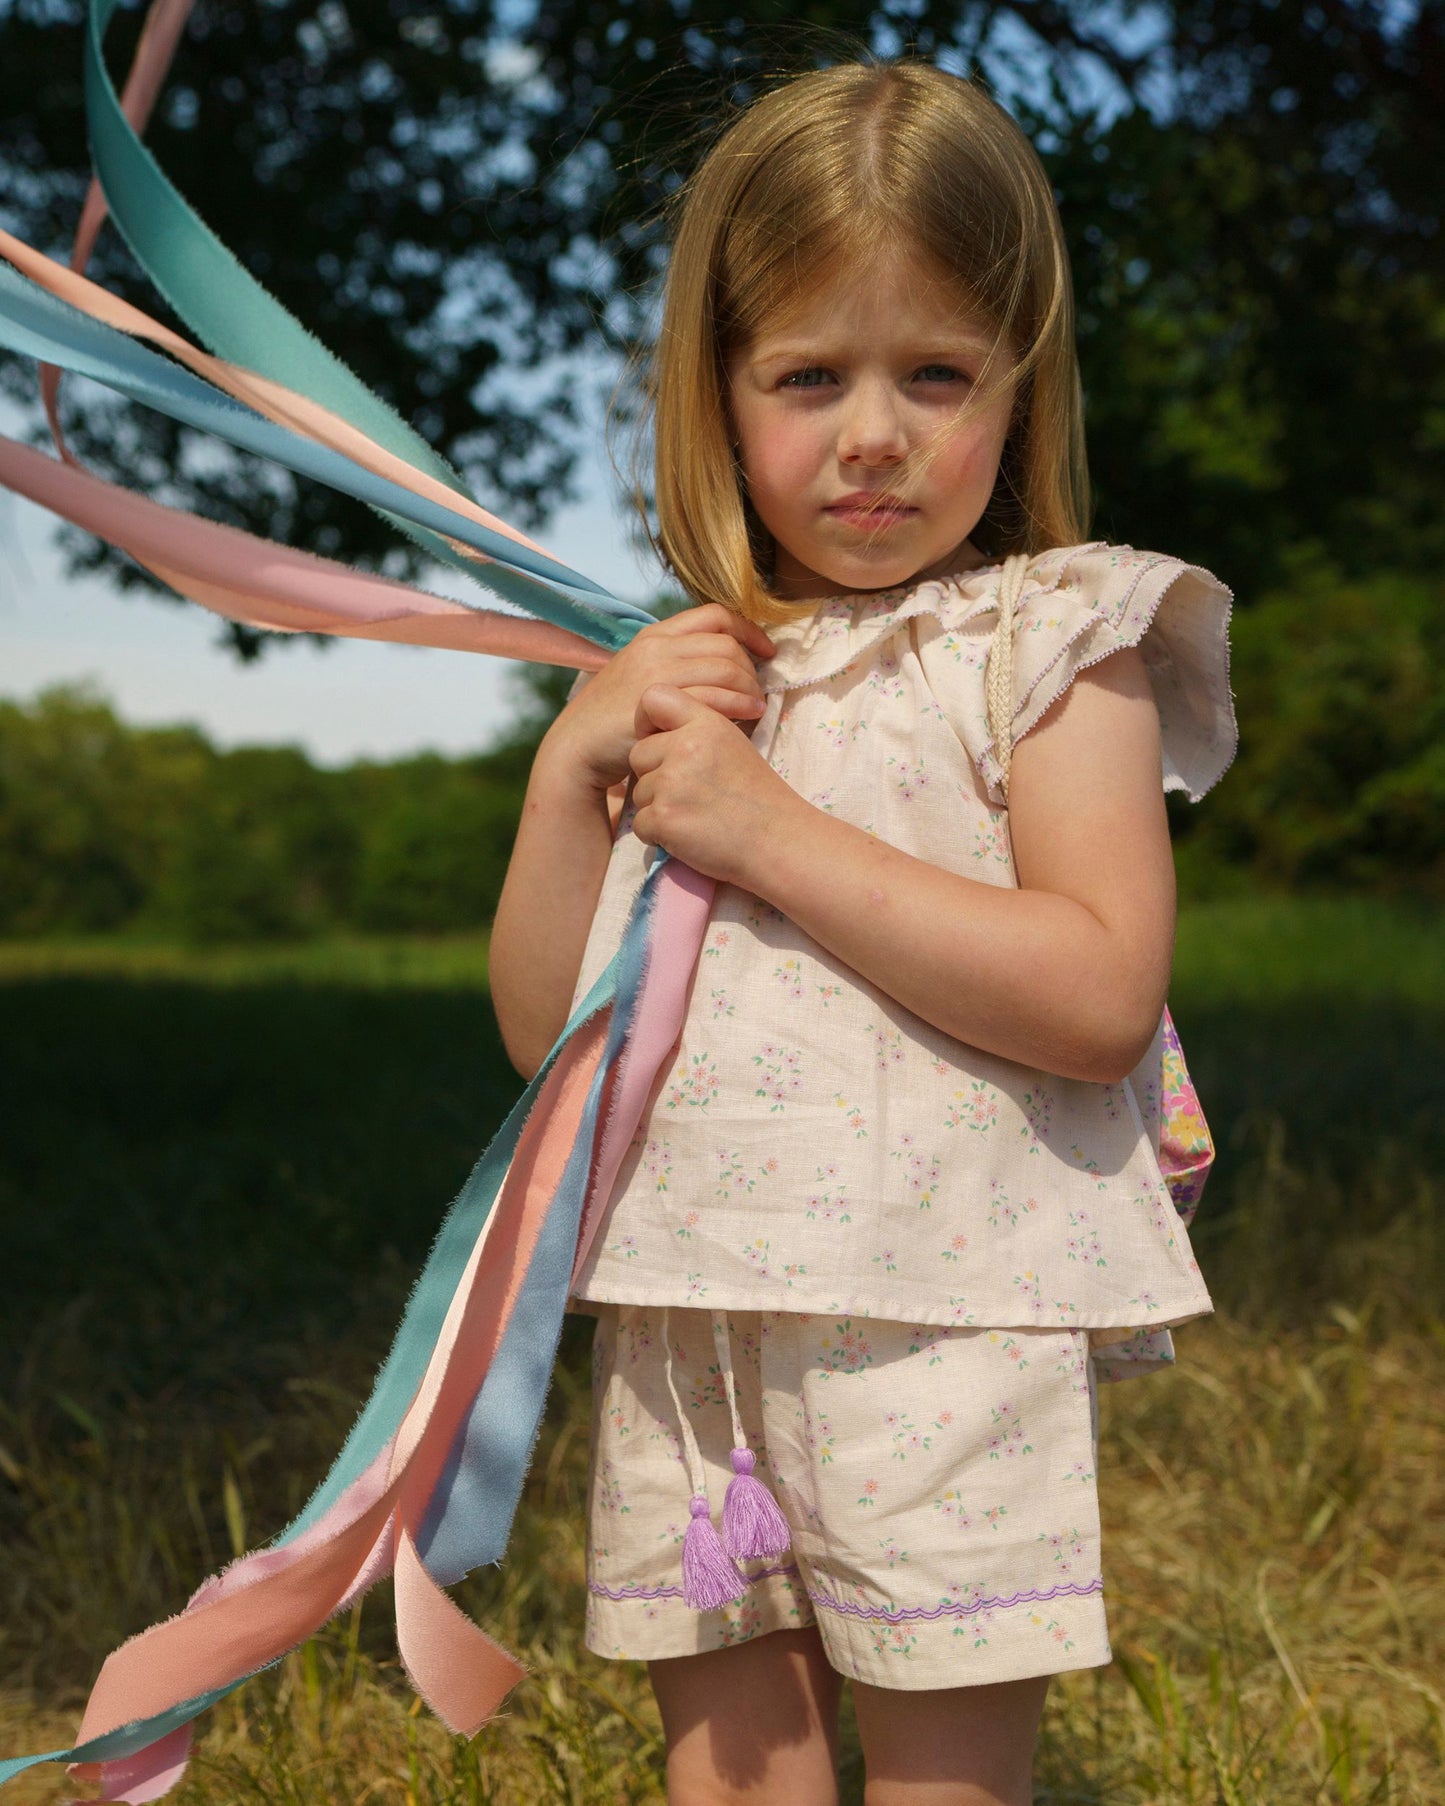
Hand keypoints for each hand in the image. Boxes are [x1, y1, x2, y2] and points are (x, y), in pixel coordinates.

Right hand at [544, 604, 774, 793]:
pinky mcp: (660, 700)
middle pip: (726, 643)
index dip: (749, 630)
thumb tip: (721, 667)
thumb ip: (676, 666)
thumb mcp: (642, 679)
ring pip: (726, 667)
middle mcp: (657, 646)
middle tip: (760, 692)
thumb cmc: (614, 721)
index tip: (767, 651)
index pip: (715, 615)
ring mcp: (657, 671)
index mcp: (655, 635)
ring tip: (758, 707)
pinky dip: (740, 704)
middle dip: (752, 667)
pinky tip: (749, 716)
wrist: (578, 747)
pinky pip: (715, 694)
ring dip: (751, 687)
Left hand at [628, 684, 801, 886]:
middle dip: (655, 776)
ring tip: (697, 815)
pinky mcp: (663, 816)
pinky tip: (690, 834)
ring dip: (659, 808)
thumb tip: (657, 731)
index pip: (654, 698)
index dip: (647, 722)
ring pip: (639, 793)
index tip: (660, 741)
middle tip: (691, 793)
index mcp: (706, 723)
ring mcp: (672, 782)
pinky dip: (659, 835)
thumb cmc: (757, 797)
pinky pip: (640, 823)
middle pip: (639, 754)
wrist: (777, 841)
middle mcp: (686, 746)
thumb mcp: (733, 744)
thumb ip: (696, 730)